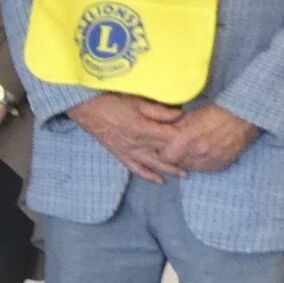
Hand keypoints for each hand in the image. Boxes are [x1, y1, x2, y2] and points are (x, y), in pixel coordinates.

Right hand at [69, 92, 186, 183]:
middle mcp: (138, 144)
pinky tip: (159, 181)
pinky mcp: (121, 155)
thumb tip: (180, 116)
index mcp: (144, 129)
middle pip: (165, 154)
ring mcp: (129, 152)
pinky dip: (148, 176)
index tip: (196, 138)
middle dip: (182, 157)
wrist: (86, 110)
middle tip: (197, 159)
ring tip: (185, 175)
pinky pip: (137, 169)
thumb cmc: (112, 102)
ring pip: (154, 164)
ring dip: (170, 170)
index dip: (185, 139)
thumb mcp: (137, 101)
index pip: (171, 137)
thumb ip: (159, 111)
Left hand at [159, 100, 260, 174]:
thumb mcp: (190, 116)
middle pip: (176, 163)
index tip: (164, 146)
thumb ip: (174, 128)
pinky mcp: (220, 165)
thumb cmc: (216, 113)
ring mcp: (210, 161)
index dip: (162, 152)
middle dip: (174, 156)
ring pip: (189, 167)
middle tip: (178, 147)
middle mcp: (198, 153)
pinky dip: (200, 163)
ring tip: (192, 148)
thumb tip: (161, 135)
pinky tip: (203, 153)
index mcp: (187, 139)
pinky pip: (203, 169)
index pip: (164, 156)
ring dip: (187, 160)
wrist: (244, 118)